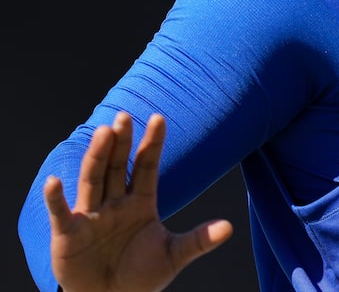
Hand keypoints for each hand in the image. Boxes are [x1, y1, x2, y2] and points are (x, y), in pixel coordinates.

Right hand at [43, 112, 231, 291]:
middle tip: (124, 117)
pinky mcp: (69, 234)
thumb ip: (198, 240)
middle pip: (118, 166)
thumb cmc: (141, 275)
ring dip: (97, 157)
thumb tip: (229, 227)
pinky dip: (56, 199)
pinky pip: (62, 213)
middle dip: (120, 143)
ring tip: (104, 133)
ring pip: (94, 180)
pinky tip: (54, 181)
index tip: (158, 118)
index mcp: (141, 202)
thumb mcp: (173, 256)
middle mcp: (116, 202)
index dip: (152, 143)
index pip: (147, 166)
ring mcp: (92, 216)